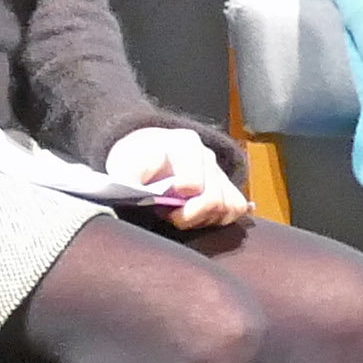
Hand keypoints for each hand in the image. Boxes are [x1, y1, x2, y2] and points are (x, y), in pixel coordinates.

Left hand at [103, 124, 254, 228]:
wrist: (149, 151)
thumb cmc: (138, 160)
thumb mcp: (124, 164)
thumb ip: (127, 177)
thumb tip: (130, 191)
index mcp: (184, 144)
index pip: (193, 184)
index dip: (177, 201)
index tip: (159, 204)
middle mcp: (208, 155)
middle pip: (214, 200)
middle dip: (189, 216)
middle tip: (168, 214)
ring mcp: (220, 170)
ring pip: (228, 207)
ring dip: (203, 219)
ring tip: (180, 213)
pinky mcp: (228, 185)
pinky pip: (237, 209)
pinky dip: (219, 218)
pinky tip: (197, 215)